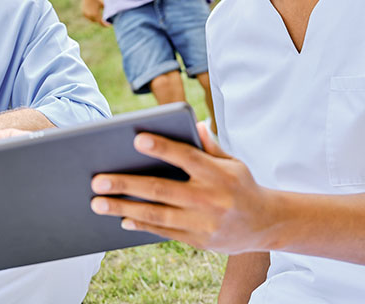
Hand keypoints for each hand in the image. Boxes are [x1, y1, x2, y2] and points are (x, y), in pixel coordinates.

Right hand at [81, 0, 109, 26]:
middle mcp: (90, 16)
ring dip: (94, 19)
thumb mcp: (103, 5)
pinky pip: (87, 16)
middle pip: (96, 21)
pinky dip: (90, 16)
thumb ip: (106, 10)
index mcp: (96, 15)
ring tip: (98, 17)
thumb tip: (109, 15)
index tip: (109, 25)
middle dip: (99, 21)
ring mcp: (86, 14)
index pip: (101, 23)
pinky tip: (92, 13)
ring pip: (91, 19)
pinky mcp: (83, 12)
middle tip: (103, 20)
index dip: (105, 25)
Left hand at [90, 122, 275, 252]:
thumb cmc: (241, 184)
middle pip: (161, 190)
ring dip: (123, 208)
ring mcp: (203, 223)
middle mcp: (210, 199)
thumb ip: (209, 145)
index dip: (161, 147)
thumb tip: (193, 123)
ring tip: (97, 203)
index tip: (136, 139)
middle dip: (126, 185)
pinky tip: (121, 218)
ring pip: (156, 214)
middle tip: (97, 180)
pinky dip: (141, 225)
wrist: (266, 223)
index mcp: (217, 174)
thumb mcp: (232, 161)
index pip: (185, 157)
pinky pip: (164, 231)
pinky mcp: (198, 241)